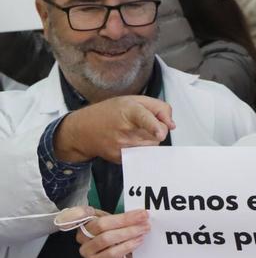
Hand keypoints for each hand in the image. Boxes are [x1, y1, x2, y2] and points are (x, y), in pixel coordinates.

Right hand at [54, 96, 174, 163]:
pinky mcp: (121, 158)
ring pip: (153, 145)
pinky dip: (142, 148)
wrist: (81, 131)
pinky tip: (128, 140)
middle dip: (158, 129)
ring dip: (150, 139)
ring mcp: (122, 146)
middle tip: (143, 123)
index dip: (154, 126)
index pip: (144, 118)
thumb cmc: (108, 112)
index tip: (160, 133)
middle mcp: (125, 130)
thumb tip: (172, 124)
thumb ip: (158, 107)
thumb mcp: (133, 100)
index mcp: (129, 110)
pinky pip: (143, 154)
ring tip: (134, 131)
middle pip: (158, 134)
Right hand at [76, 210, 148, 257]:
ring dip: (129, 232)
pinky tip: (138, 241)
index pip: (88, 212)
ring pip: (106, 238)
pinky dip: (127, 246)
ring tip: (143, 229)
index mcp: (87, 222)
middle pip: (101, 224)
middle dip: (125, 219)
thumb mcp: (120, 225)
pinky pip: (111, 253)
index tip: (113, 207)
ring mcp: (87, 250)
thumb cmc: (120, 242)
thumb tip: (139, 211)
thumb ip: (123, 217)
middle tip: (143, 217)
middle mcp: (83, 236)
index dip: (101, 209)